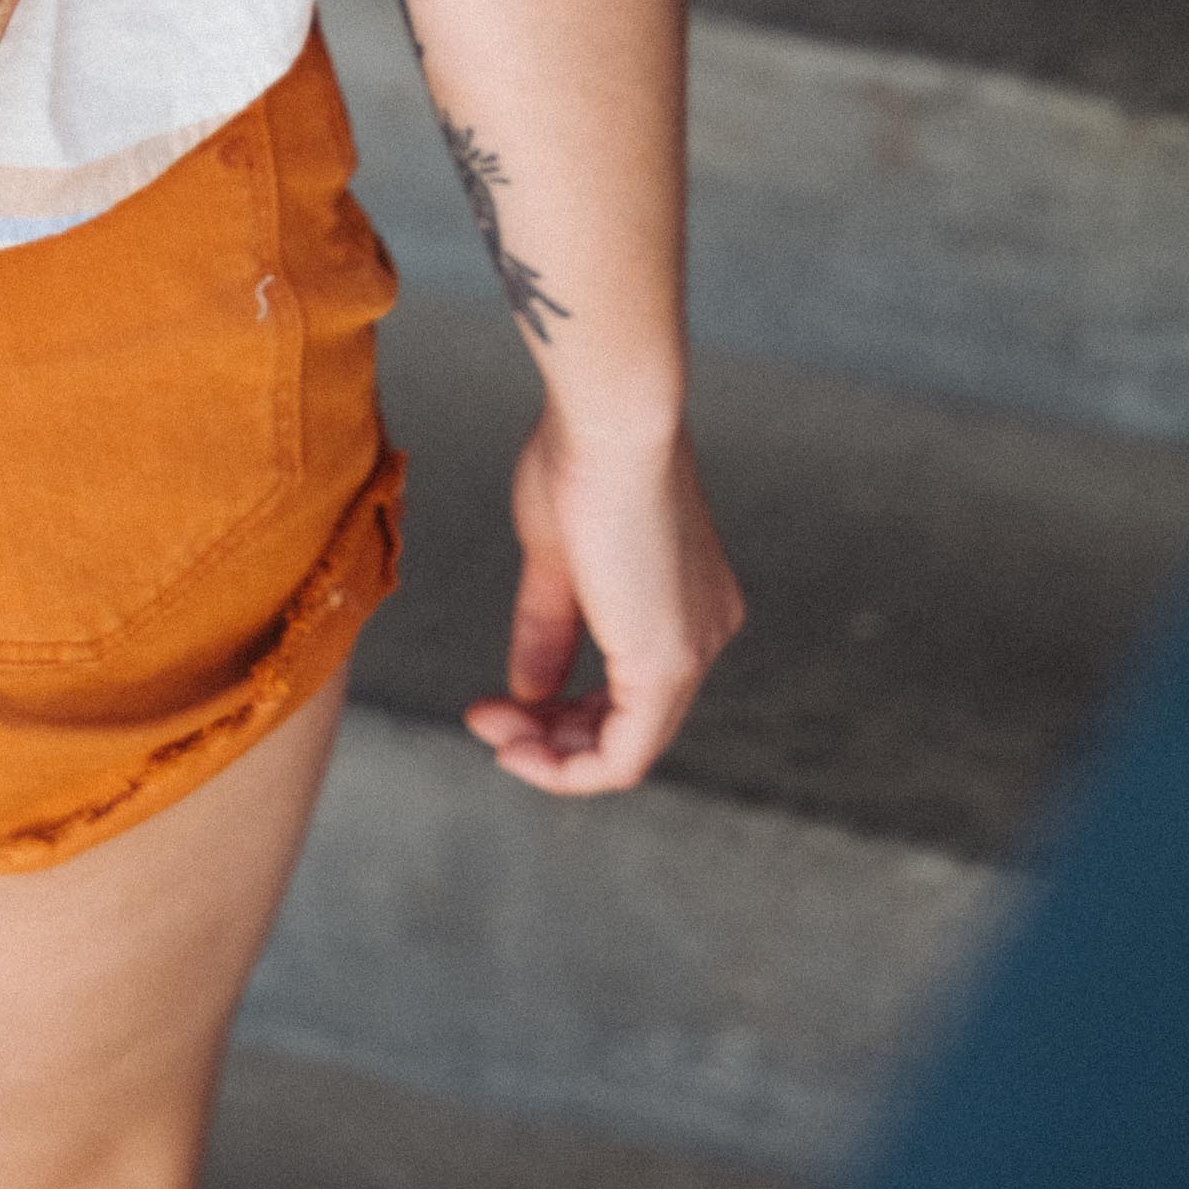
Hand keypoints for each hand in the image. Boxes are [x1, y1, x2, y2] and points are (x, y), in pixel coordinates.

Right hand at [463, 407, 743, 795]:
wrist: (613, 420)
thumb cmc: (582, 458)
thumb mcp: (557, 557)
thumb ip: (549, 628)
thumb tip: (530, 691)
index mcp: (685, 600)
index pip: (630, 685)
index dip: (562, 707)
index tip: (501, 697)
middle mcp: (703, 633)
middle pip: (629, 723)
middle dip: (550, 737)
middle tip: (484, 718)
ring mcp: (691, 651)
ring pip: (627, 746)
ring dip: (550, 753)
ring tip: (491, 732)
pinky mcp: (666, 665)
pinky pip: (624, 755)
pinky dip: (567, 768)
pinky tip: (517, 748)